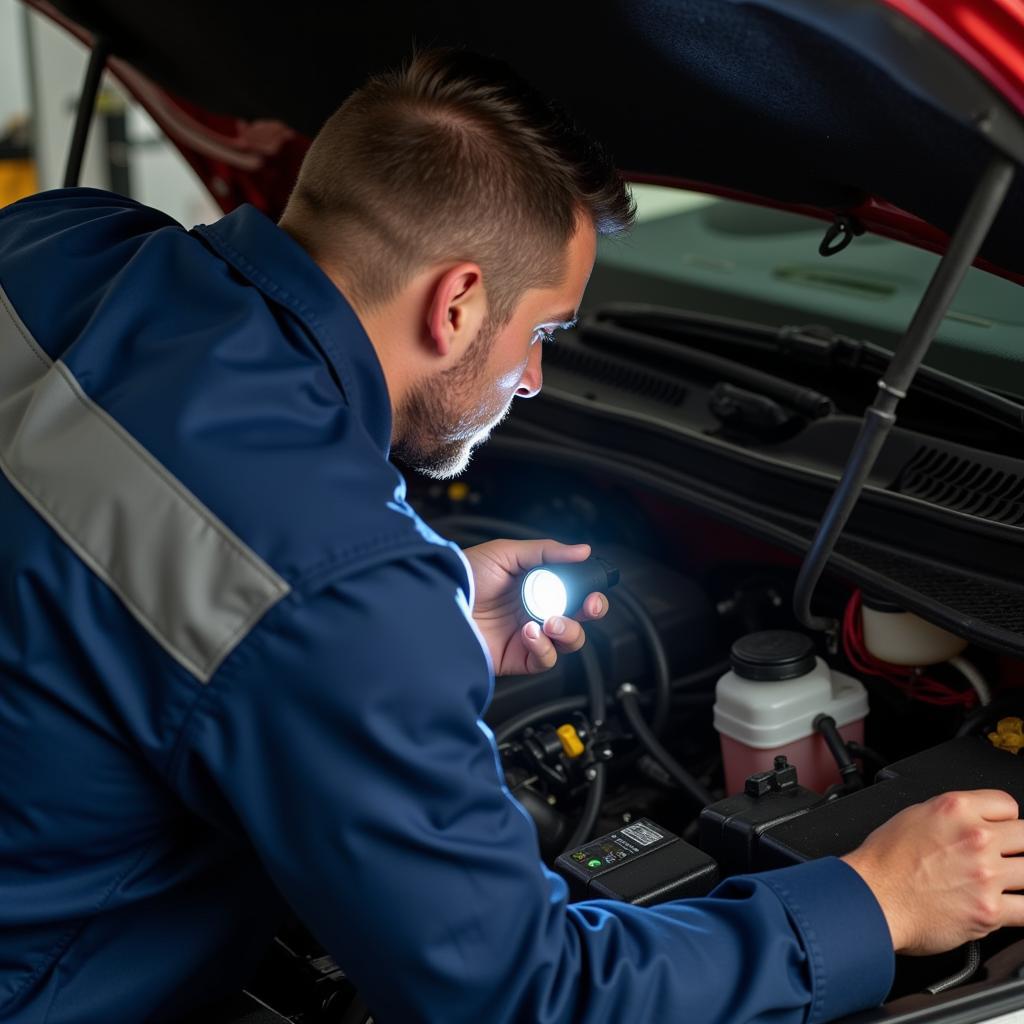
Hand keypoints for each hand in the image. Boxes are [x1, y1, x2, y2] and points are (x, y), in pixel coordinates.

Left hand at [462, 539, 608, 675]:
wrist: (436, 601)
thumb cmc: (464, 574)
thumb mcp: (505, 552)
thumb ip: (545, 551)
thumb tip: (582, 550)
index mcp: (535, 586)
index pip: (573, 592)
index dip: (589, 592)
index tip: (593, 589)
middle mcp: (534, 611)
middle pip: (577, 618)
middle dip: (590, 612)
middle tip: (589, 606)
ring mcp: (526, 636)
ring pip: (567, 642)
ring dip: (568, 631)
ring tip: (550, 621)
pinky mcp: (516, 658)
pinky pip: (544, 659)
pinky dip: (543, 647)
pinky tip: (528, 632)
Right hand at [842, 789, 1023, 954]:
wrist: (872, 898)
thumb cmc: (884, 861)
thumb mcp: (913, 815)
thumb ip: (952, 815)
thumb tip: (974, 820)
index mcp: (956, 809)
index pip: (1008, 804)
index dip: (1002, 819)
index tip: (999, 830)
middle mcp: (975, 838)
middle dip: (1016, 847)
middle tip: (1004, 857)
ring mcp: (986, 875)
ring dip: (1019, 876)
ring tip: (1005, 882)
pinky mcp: (990, 911)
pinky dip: (1021, 908)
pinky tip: (1011, 906)